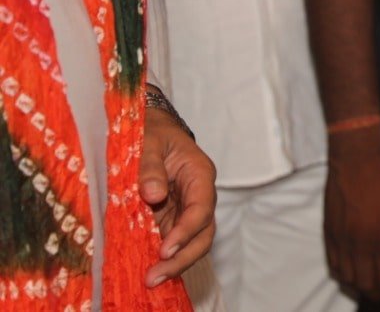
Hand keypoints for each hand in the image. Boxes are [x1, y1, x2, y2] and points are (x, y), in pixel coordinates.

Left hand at [140, 102, 217, 287]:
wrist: (148, 130)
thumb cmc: (150, 132)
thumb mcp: (148, 141)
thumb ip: (149, 166)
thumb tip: (153, 194)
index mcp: (199, 174)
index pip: (201, 208)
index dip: (186, 231)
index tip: (165, 249)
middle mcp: (197, 196)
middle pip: (203, 233)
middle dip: (183, 258)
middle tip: (155, 276)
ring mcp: (184, 209)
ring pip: (192, 242)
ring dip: (174, 263)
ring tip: (150, 279)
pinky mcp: (169, 218)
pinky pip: (172, 241)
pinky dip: (163, 258)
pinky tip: (146, 269)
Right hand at [324, 132, 379, 306]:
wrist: (356, 159)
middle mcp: (358, 245)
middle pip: (366, 284)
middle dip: (378, 296)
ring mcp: (341, 240)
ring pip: (348, 278)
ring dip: (360, 289)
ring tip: (372, 291)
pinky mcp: (329, 234)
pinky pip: (334, 265)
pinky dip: (343, 277)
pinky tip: (352, 277)